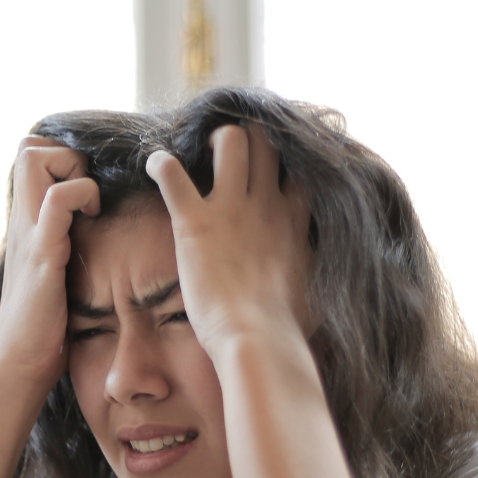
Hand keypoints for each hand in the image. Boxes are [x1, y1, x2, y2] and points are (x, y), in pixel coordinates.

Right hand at [0, 136, 99, 390]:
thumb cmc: (43, 327)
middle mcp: (22, 222)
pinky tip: (92, 220)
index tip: (87, 189)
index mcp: (26, 224)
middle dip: (66, 154)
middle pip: (28, 146)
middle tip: (88, 192)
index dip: (62, 156)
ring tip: (90, 206)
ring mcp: (29, 235)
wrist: (19, 364)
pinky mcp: (42, 255)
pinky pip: (56, 202)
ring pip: (35, 160)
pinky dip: (80, 196)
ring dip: (72, 170)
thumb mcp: (53, 274)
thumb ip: (62, 247)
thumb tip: (92, 236)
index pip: (30, 154)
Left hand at [145, 124, 311, 359]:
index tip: (272, 166)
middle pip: (266, 140)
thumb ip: (313, 271)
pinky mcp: (195, 222)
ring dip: (212, 140)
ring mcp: (230, 209)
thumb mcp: (316, 292)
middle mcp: (265, 204)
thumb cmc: (286, 328)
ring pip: (230, 140)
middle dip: (249, 137)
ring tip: (200, 154)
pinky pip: (171, 173)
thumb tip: (322, 283)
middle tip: (230, 154)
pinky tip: (155, 165)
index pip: (299, 167)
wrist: (257, 339)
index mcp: (293, 220)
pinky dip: (159, 164)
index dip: (286, 158)